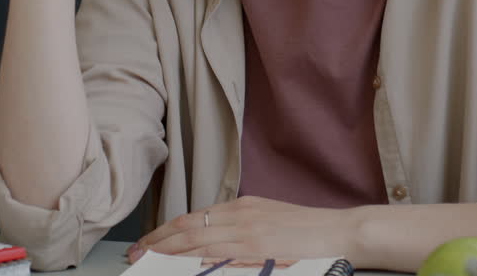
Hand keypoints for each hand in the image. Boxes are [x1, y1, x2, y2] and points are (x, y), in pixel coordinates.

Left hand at [127, 196, 355, 263]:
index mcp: (243, 206)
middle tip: (134, 253)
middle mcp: (241, 215)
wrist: (342, 231)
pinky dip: (192, 263)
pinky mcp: (257, 249)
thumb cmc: (312, 229)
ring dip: (165, 254)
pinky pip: (215, 257)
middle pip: (187, 228)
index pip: (194, 217)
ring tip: (144, 262)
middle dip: (156, 242)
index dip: (166, 231)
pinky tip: (177, 269)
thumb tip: (217, 235)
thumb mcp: (272, 217)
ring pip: (195, 242)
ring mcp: (248, 233)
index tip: (147, 241)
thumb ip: (244, 224)